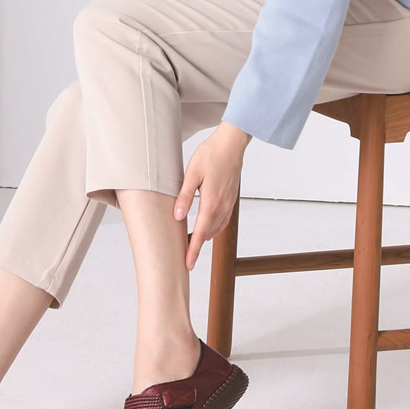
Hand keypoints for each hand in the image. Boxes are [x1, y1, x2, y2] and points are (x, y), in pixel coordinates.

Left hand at [174, 121, 251, 270]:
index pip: (200, 233)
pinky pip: (223, 220)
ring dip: (205, 237)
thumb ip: (185, 197)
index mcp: (211, 202)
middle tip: (185, 257)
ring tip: (192, 243)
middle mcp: (222, 206)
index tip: (187, 264)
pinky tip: (207, 227)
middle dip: (197, 247)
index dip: (193, 250)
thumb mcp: (192, 174)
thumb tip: (177, 217)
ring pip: (216, 228)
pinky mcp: (231, 199)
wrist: (231, 144)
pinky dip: (214, 228)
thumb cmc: (211, 155)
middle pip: (208, 234)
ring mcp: (229, 203)